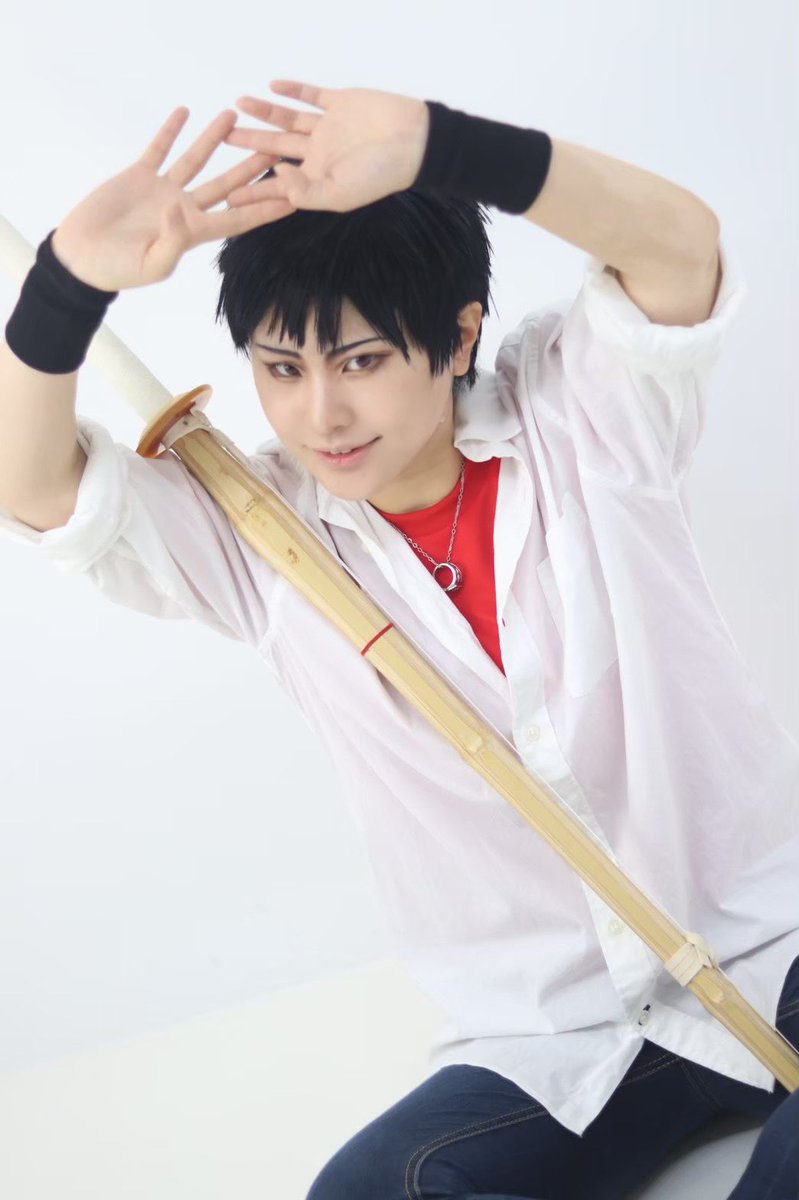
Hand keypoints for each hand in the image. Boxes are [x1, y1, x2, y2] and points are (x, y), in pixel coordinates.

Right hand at [52, 107, 297, 291]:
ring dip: (215, 138)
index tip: (294, 196)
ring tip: (234, 114)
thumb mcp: (150, 265)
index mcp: (194, 232)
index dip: (266, 207)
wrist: (82, 258)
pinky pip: (160, 149)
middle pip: (228, 185)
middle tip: (277, 147)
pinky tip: (185, 111)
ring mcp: (164, 190)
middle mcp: (185, 209)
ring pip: (198, 160)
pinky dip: (171, 131)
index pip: (239, 218)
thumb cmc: (117, 270)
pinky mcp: (140, 176)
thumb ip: (171, 240)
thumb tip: (180, 211)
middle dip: (252, 167)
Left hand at [223, 80, 429, 213]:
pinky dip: (292, 90)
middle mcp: (319, 154)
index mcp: (318, 179)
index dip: (254, 191)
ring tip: (236, 106)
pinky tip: (271, 85)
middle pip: (275, 149)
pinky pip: (311, 96)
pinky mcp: (339, 104)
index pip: (279, 187)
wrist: (415, 142)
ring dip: (263, 113)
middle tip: (219, 140)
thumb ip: (305, 191)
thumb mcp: (341, 195)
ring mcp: (328, 128)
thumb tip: (275, 174)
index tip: (227, 195)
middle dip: (248, 146)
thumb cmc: (381, 175)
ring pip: (287, 120)